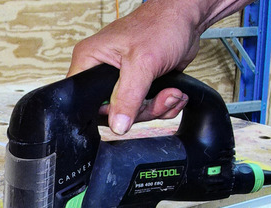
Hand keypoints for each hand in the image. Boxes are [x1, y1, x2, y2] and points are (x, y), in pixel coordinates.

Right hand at [67, 0, 202, 133]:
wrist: (187, 20)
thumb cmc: (161, 25)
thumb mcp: (142, 64)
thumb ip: (128, 97)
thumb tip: (117, 125)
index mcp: (91, 60)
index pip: (83, 99)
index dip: (103, 111)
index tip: (126, 109)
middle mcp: (103, 71)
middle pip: (111, 112)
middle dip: (140, 110)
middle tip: (156, 98)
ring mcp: (122, 80)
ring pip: (131, 113)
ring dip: (156, 107)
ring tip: (171, 93)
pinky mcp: (139, 85)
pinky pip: (145, 108)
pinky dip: (163, 105)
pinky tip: (173, 93)